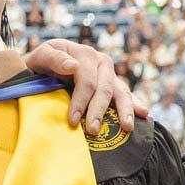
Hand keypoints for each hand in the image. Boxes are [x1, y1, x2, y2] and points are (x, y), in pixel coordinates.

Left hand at [24, 39, 147, 133]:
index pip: (87, 80)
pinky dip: (135, 104)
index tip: (73, 120)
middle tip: (93, 131)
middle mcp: (101, 62)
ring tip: (127, 127)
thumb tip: (72, 66)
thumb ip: (54, 59)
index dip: (81, 100)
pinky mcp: (112, 84)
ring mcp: (109, 74)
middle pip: (105, 88)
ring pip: (121, 91)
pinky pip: (125, 94)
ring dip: (125, 110)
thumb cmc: (40, 63)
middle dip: (99, 110)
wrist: (43, 66)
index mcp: (85, 54)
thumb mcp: (41, 56)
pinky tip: (144, 114)